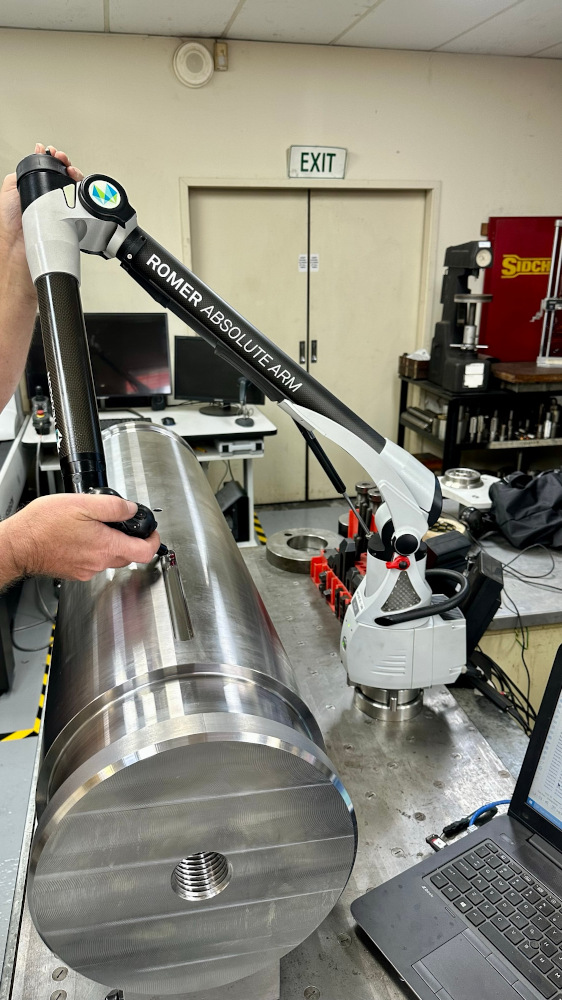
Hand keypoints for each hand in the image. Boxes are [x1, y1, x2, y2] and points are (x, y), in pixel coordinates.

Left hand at [0, 143, 83, 296]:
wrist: (20, 250)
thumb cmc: (10, 227)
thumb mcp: (9, 191)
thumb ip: (18, 176)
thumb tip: (31, 161)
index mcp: (35, 193)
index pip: (49, 172)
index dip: (54, 161)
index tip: (55, 155)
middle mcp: (49, 202)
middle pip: (64, 179)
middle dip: (67, 167)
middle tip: (65, 162)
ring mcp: (61, 213)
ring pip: (75, 191)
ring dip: (76, 179)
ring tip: (72, 173)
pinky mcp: (71, 224)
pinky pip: (81, 209)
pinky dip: (83, 199)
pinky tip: (79, 191)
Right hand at [0, 493, 160, 582]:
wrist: (18, 544)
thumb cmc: (44, 526)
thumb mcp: (83, 504)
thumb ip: (113, 507)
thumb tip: (130, 509)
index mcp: (106, 546)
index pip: (144, 552)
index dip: (153, 540)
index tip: (151, 532)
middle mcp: (98, 562)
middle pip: (129, 555)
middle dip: (132, 539)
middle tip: (124, 524)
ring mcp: (86, 569)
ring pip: (110, 558)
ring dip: (111, 543)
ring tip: (98, 526)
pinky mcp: (74, 571)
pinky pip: (93, 561)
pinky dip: (94, 549)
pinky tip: (81, 536)